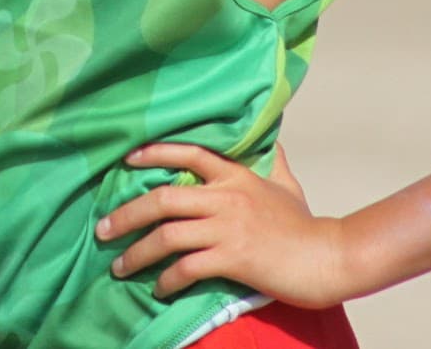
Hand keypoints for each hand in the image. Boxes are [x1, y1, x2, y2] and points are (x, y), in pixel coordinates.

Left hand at [96, 144, 352, 306]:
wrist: (327, 257)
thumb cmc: (305, 225)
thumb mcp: (287, 185)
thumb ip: (273, 162)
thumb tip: (271, 140)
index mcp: (236, 176)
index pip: (189, 153)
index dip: (155, 152)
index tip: (127, 159)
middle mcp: (227, 197)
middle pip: (163, 198)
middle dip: (127, 214)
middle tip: (103, 229)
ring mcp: (228, 228)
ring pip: (168, 235)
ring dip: (137, 253)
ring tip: (120, 266)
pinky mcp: (233, 258)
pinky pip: (187, 267)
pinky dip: (167, 280)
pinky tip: (159, 288)